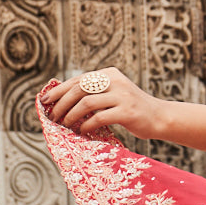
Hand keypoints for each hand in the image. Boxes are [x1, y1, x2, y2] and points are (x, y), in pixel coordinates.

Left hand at [40, 68, 163, 139]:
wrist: (160, 117)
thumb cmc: (132, 109)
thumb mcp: (114, 94)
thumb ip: (95, 93)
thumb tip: (62, 99)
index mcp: (110, 74)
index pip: (79, 79)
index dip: (59, 90)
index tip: (45, 101)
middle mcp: (116, 81)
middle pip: (80, 89)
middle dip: (62, 103)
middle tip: (53, 115)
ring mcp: (123, 96)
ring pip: (87, 102)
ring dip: (71, 115)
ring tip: (65, 124)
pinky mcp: (127, 111)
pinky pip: (99, 117)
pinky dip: (87, 125)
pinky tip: (83, 131)